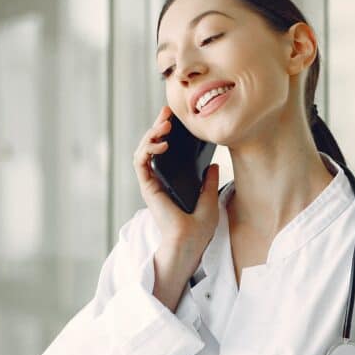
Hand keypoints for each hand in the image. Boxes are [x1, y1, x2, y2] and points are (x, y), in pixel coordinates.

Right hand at [133, 105, 221, 245]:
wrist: (191, 242)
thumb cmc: (200, 228)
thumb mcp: (210, 199)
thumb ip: (208, 182)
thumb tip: (213, 164)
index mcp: (173, 181)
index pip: (168, 151)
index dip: (169, 133)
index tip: (176, 118)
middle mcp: (160, 180)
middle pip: (154, 146)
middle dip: (158, 126)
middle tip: (167, 112)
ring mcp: (152, 182)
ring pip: (144, 150)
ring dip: (152, 134)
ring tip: (164, 125)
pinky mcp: (148, 187)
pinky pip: (141, 162)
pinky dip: (148, 149)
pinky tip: (162, 143)